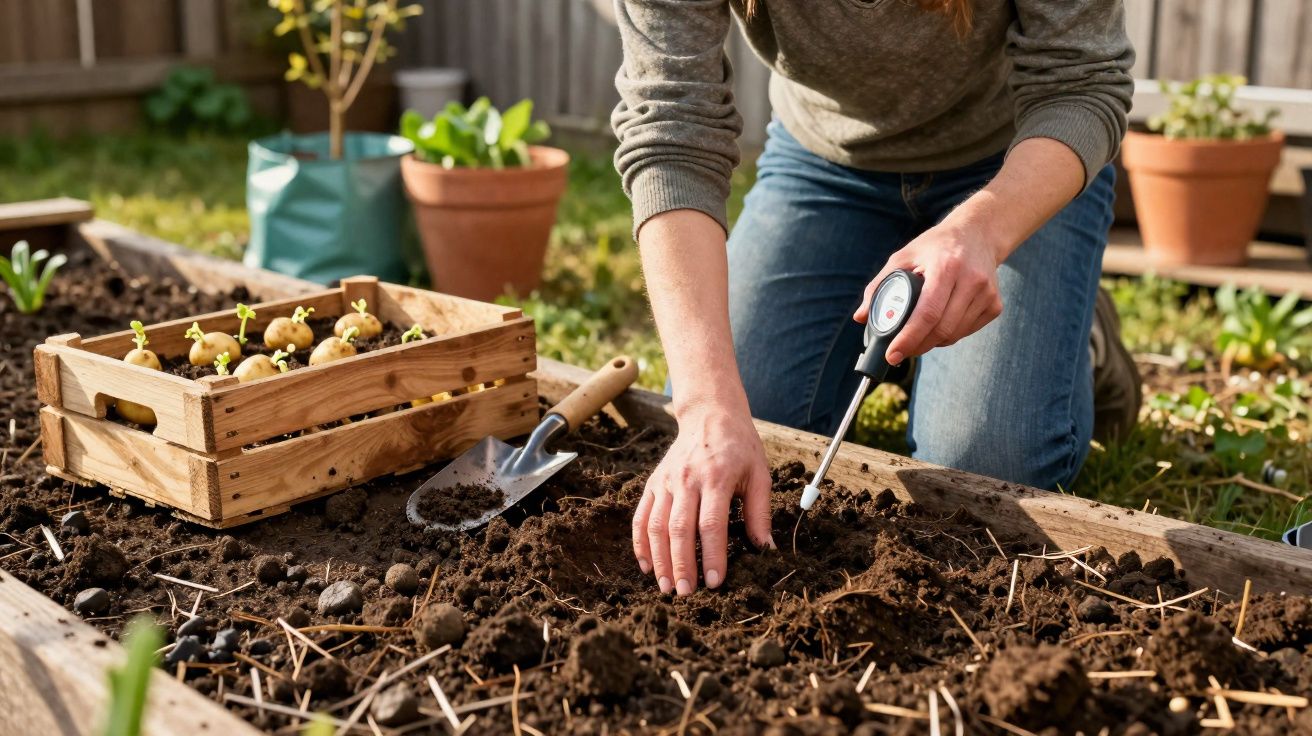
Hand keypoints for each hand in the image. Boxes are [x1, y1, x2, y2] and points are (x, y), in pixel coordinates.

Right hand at [632, 399, 775, 594]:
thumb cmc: (740, 447)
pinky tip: (646, 566)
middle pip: (679, 529)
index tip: (715, 582)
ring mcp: (666, 481)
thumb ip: (760, 513)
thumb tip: (765, 550)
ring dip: (659, 560)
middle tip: (686, 593)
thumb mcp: (760, 474)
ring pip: (656, 526)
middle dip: (681, 565)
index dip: (712, 555)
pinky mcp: (653, 483)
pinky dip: (641, 544)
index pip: (711, 524)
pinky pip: (641, 517)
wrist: (710, 415)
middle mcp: (686, 480)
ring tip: (666, 587)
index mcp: (716, 477)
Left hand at [854, 220, 1004, 364]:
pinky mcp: (995, 305)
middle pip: (942, 329)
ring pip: (954, 334)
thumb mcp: (904, 256)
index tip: (892, 354)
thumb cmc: (935, 246)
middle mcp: (971, 280)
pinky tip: (939, 325)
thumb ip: (879, 285)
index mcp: (946, 267)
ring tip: (917, 336)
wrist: (978, 233)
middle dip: (917, 346)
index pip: (928, 313)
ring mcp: (987, 294)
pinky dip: (949, 335)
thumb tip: (860, 317)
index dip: (909, 338)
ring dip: (932, 342)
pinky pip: (966, 331)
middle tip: (900, 351)